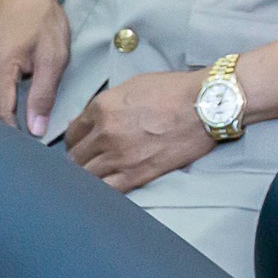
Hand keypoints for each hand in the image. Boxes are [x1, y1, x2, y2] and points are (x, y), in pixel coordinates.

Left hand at [64, 69, 215, 190]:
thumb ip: (106, 104)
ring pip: (86, 176)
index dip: (75, 139)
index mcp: (102, 107)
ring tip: (94, 177)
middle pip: (75, 156)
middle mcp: (105, 132)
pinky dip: (100, 192)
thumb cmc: (174, 91)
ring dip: (86, 177)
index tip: (80, 144)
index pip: (73, 131)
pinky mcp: (137, 174)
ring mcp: (119, 156)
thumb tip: (85, 121)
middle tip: (85, 162)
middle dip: (77, 159)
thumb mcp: (133, 86)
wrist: (205, 104)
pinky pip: (107, 190)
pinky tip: (102, 190)